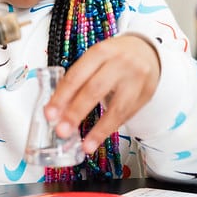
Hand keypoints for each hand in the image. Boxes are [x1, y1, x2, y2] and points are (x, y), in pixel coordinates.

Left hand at [44, 35, 160, 153]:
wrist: (146, 51)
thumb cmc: (113, 58)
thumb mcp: (94, 61)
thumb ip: (77, 82)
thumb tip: (58, 111)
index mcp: (100, 52)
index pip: (76, 76)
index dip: (61, 97)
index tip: (50, 115)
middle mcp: (119, 63)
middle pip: (94, 90)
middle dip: (76, 112)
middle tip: (62, 130)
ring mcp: (135, 79)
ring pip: (116, 108)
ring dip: (98, 130)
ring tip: (85, 145)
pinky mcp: (146, 94)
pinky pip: (127, 116)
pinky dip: (110, 129)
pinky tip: (98, 139)